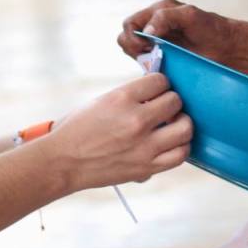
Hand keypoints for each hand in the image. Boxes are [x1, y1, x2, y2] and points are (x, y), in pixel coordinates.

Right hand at [45, 73, 191, 192]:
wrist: (63, 162)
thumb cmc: (77, 129)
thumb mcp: (102, 101)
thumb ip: (130, 96)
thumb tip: (156, 90)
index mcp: (122, 98)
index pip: (160, 81)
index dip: (159, 84)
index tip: (155, 91)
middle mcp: (136, 120)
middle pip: (175, 101)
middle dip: (171, 102)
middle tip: (164, 108)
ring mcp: (144, 145)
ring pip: (185, 128)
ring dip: (181, 123)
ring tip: (173, 125)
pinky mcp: (146, 167)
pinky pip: (180, 154)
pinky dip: (180, 147)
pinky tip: (172, 143)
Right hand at [117, 0, 235, 62]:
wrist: (232, 50)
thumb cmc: (214, 30)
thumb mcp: (191, 17)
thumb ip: (166, 17)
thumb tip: (147, 30)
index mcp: (158, 12)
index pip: (129, 25)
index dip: (134, 37)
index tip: (149, 47)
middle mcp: (155, 27)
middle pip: (126, 38)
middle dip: (135, 48)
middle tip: (153, 55)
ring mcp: (159, 44)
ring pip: (134, 53)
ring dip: (142, 59)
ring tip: (160, 62)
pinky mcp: (165, 59)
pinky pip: (147, 65)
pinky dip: (150, 69)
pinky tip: (164, 70)